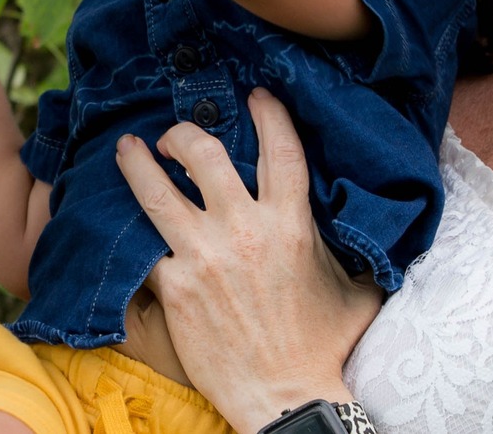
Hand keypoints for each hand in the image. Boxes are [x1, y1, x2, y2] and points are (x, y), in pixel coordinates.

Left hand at [115, 88, 382, 432]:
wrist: (287, 397)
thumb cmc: (325, 346)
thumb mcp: (356, 286)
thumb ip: (354, 249)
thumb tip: (378, 230)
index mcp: (291, 222)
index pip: (281, 147)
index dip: (268, 113)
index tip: (256, 95)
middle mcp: (244, 229)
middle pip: (203, 154)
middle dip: (184, 134)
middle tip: (176, 133)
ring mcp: (203, 256)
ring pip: (157, 192)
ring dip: (139, 164)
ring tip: (127, 149)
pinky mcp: (174, 288)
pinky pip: (143, 248)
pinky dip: (130, 233)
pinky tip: (113, 221)